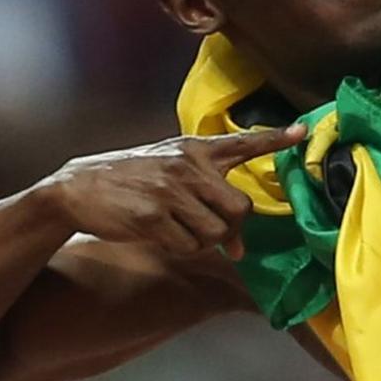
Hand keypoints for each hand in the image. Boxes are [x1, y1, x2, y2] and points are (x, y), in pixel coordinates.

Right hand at [40, 124, 305, 258]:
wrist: (78, 188)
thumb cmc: (132, 181)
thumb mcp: (170, 169)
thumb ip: (208, 197)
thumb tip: (240, 248)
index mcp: (194, 149)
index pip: (243, 142)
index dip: (274, 138)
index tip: (302, 131)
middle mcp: (187, 166)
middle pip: (240, 208)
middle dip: (232, 228)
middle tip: (211, 230)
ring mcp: (170, 190)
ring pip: (216, 232)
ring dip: (203, 241)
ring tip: (178, 228)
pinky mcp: (152, 215)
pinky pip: (190, 246)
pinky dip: (181, 248)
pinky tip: (161, 235)